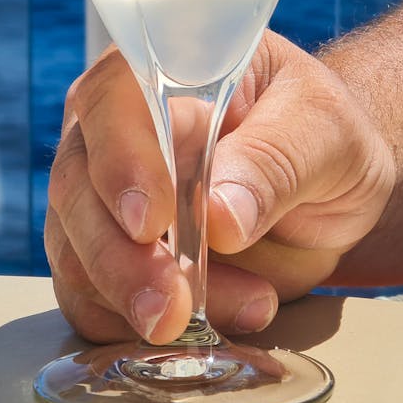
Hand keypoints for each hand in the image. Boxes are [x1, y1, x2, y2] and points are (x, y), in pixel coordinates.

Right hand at [44, 30, 394, 344]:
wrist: (328, 182)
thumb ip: (276, 162)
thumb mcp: (325, 132)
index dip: (121, 162)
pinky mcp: (108, 258)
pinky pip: (90, 301)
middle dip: (120, 259)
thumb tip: (219, 218)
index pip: (113, 105)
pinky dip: (133, 328)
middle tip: (172, 309)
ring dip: (137, 301)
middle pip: (77, 189)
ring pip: (75, 254)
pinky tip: (201, 327)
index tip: (154, 223)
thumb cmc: (321, 134)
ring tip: (240, 309)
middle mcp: (114, 132)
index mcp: (160, 74)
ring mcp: (102, 198)